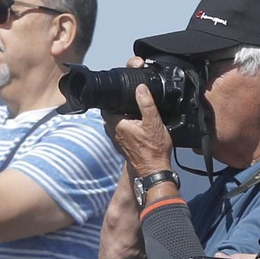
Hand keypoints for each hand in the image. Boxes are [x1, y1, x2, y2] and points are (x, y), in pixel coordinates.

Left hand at [109, 55, 173, 174]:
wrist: (154, 170)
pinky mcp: (122, 146)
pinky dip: (125, 127)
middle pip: (109, 114)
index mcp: (117, 124)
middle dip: (118, 107)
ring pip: (114, 123)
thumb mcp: (154, 122)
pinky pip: (119, 132)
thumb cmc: (154, 150)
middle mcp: (113, 133)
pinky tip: (137, 126)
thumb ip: (146, 103)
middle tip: (130, 102)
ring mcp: (117, 141)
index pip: (105, 106)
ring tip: (134, 113)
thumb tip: (140, 88)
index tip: (120, 94)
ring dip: (121, 117)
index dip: (112, 98)